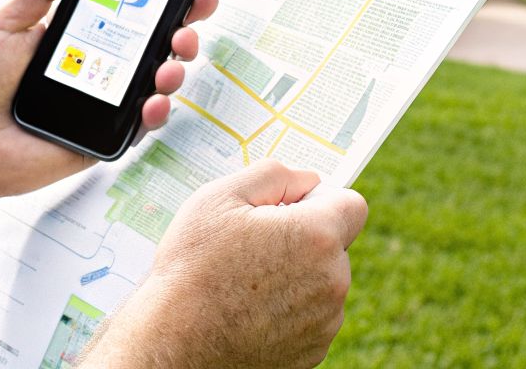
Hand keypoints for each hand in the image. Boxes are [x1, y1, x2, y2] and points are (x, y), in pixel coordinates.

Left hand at [0, 0, 211, 206]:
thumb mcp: (1, 23)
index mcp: (80, 36)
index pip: (133, 11)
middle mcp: (100, 68)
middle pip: (158, 44)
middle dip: (184, 28)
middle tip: (188, 20)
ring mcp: (105, 104)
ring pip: (158, 84)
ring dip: (176, 67)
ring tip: (171, 62)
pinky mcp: (102, 140)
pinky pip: (140, 127)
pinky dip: (155, 113)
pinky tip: (152, 102)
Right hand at [91, 160, 368, 368]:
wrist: (172, 346)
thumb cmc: (192, 270)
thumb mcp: (220, 198)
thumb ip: (275, 175)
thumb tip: (308, 180)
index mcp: (318, 236)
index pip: (352, 205)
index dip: (320, 201)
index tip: (290, 211)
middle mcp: (333, 282)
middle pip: (335, 246)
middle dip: (304, 241)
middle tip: (254, 249)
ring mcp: (325, 323)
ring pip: (323, 284)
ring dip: (297, 278)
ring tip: (246, 285)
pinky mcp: (312, 353)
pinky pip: (310, 318)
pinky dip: (289, 313)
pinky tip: (250, 313)